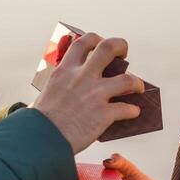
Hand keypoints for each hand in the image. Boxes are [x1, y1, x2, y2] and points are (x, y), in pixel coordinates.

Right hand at [31, 32, 143, 153]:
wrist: (41, 140)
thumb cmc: (41, 121)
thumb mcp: (49, 91)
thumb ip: (64, 83)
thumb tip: (78, 85)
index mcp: (65, 70)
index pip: (84, 42)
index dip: (96, 39)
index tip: (100, 44)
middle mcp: (82, 77)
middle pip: (109, 48)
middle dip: (121, 46)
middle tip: (124, 54)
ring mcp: (94, 94)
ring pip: (127, 79)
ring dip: (136, 82)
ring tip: (138, 87)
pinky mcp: (103, 114)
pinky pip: (127, 108)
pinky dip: (133, 110)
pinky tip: (133, 112)